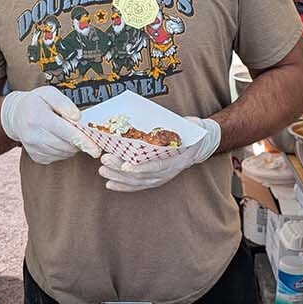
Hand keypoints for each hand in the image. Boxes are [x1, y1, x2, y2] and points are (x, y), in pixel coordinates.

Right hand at [0, 86, 101, 163]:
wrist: (15, 116)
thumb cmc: (36, 102)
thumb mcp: (49, 93)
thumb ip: (64, 103)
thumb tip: (78, 118)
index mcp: (38, 118)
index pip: (65, 133)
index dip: (83, 141)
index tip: (96, 149)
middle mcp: (34, 136)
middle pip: (67, 145)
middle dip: (80, 141)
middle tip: (82, 131)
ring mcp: (34, 149)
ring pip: (64, 153)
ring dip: (72, 145)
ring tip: (67, 132)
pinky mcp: (37, 157)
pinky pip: (58, 157)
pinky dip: (64, 150)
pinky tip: (58, 139)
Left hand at [98, 117, 221, 191]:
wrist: (199, 143)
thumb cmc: (191, 131)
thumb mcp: (187, 125)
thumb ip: (174, 124)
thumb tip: (156, 117)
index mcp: (178, 160)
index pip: (157, 166)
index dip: (141, 168)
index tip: (126, 166)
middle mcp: (169, 172)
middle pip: (143, 176)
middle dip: (121, 170)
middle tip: (105, 160)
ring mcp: (162, 178)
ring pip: (138, 182)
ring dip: (118, 177)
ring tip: (103, 170)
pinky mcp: (156, 180)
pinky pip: (138, 186)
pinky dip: (123, 186)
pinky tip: (110, 183)